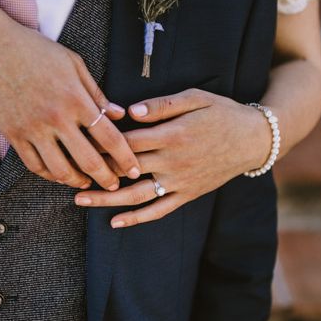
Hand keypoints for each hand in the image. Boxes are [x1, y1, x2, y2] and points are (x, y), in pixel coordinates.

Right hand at [0, 23, 140, 189]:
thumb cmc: (36, 51)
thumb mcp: (74, 64)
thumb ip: (96, 93)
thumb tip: (118, 115)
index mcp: (76, 99)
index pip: (109, 138)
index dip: (125, 158)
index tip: (134, 170)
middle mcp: (56, 118)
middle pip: (88, 161)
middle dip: (106, 178)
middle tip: (114, 186)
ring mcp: (33, 129)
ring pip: (59, 170)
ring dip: (77, 181)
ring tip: (86, 183)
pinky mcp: (14, 134)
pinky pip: (34, 165)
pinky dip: (49, 175)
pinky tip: (59, 175)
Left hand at [74, 88, 269, 226]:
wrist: (253, 140)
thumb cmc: (222, 112)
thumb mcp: (196, 98)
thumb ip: (163, 104)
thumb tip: (130, 111)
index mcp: (173, 134)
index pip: (127, 140)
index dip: (101, 142)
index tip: (78, 141)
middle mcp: (173, 161)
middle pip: (126, 168)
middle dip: (95, 170)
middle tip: (66, 172)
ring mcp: (180, 181)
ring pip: (137, 194)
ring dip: (107, 199)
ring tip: (79, 201)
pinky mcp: (187, 194)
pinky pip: (159, 210)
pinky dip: (137, 218)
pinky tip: (115, 222)